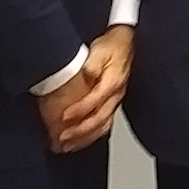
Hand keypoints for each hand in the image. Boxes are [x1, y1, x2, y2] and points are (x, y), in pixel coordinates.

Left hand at [34, 31, 128, 155]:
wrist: (127, 43)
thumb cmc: (112, 46)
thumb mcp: (101, 49)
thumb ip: (93, 63)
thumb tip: (86, 73)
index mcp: (113, 82)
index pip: (96, 100)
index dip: (80, 110)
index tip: (63, 117)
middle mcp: (116, 95)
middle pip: (100, 118)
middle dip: (80, 131)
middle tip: (61, 138)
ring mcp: (116, 101)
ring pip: (103, 125)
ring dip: (85, 137)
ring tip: (67, 146)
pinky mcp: (113, 104)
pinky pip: (104, 124)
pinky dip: (91, 135)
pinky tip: (80, 140)